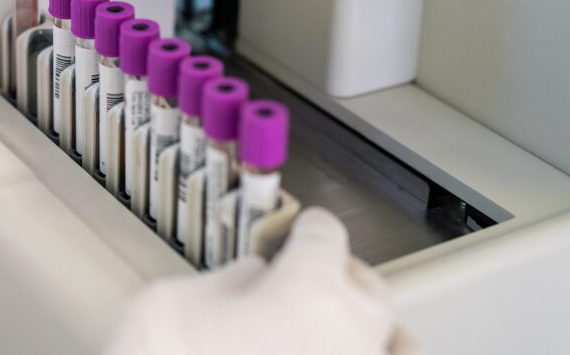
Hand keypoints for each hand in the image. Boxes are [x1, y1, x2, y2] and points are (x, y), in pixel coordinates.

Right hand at [105, 208, 420, 354]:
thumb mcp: (173, 300)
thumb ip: (227, 281)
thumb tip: (251, 280)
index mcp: (309, 295)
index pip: (325, 236)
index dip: (306, 227)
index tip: (298, 229)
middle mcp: (347, 341)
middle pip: (367, 287)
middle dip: (338, 273)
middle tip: (306, 271)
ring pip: (396, 344)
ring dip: (368, 326)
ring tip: (339, 321)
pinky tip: (358, 354)